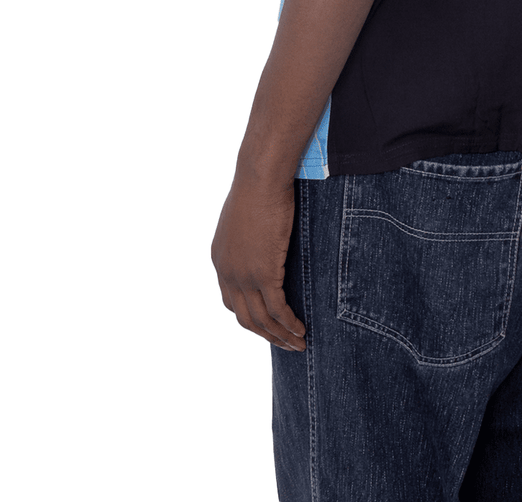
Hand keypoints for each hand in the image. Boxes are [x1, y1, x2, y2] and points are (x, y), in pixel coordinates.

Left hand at [211, 173, 306, 350]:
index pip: (231, 301)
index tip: (267, 325)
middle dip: (265, 334)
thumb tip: (264, 239)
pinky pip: (277, 310)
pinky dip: (289, 324)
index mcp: (220, 259)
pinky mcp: (264, 274)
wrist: (260, 178)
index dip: (249, 317)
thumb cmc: (257, 188)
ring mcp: (243, 275)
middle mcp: (227, 272)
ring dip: (280, 336)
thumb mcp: (245, 218)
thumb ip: (249, 237)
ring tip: (298, 344)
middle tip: (284, 343)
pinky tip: (301, 330)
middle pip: (244, 317)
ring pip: (261, 320)